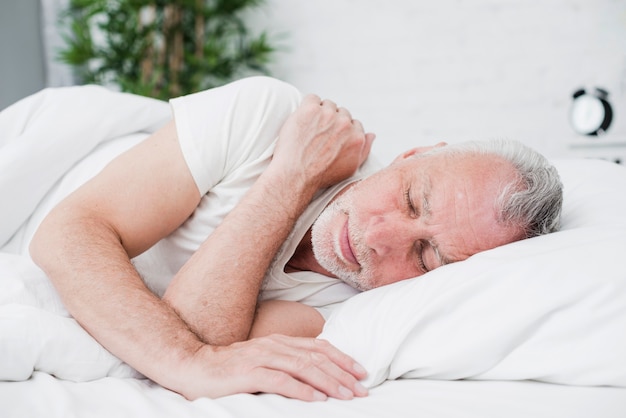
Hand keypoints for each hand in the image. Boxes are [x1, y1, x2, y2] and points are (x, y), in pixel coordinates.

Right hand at [176, 334, 367, 400]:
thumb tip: (316, 376)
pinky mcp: (248, 372)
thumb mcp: (263, 360)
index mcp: (280, 341)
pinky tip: (316, 400)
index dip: (342, 359)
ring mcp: (261, 357)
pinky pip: (280, 380)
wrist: (193, 366)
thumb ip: (286, 363)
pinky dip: (301, 390)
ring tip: (346, 395)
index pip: (319, 347)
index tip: (361, 373)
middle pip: (316, 357)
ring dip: (328, 382)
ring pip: (303, 367)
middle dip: (342, 374)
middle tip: (361, 389)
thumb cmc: (230, 369)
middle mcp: (274, 345)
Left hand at [271, 94, 374, 190]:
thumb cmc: (320, 176)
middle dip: (332, 121)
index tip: (330, 138)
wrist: (295, 176)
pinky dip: (307, 106)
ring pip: (327, 104)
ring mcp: (327, 115)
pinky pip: (312, 98)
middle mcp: (345, 124)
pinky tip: (303, 120)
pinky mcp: (310, 109)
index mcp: (357, 137)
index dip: (341, 130)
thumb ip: (364, 150)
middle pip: (341, 113)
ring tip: (309, 128)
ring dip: (320, 113)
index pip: (354, 123)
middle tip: (318, 134)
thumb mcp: (350, 168)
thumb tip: (371, 134)